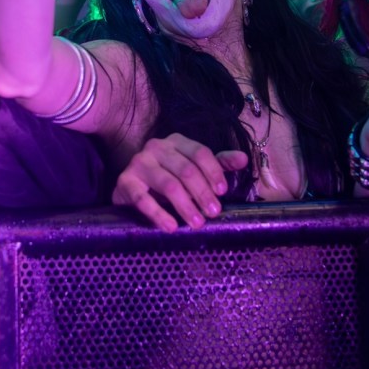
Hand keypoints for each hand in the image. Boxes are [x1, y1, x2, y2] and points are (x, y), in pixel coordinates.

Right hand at [112, 133, 248, 231]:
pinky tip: (170, 227)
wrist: (131, 186)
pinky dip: (158, 214)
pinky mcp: (125, 181)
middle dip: (202, 193)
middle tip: (213, 213)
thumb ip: (218, 164)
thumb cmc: (168, 176)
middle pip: (186, 170)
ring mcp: (139, 163)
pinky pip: (142, 199)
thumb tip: (244, 159)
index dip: (214, 172)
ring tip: (197, 223)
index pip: (200, 152)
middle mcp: (157, 147)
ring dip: (185, 206)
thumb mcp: (194, 168)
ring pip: (168, 185)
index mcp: (177, 142)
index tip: (223, 192)